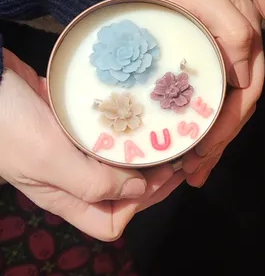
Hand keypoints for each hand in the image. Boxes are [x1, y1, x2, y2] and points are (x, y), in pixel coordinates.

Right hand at [0, 50, 182, 240]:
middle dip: (154, 177)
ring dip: (146, 149)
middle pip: (124, 191)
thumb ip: (92, 182)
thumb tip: (140, 190)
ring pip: (121, 159)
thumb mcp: (48, 159)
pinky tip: (145, 112)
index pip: (111, 221)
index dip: (140, 204)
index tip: (162, 175)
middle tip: (179, 151)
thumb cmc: (8, 123)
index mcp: (65, 195)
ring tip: (169, 132)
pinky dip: (129, 125)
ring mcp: (74, 148)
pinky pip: (110, 131)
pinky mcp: (75, 122)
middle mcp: (72, 176)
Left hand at [121, 0, 264, 186]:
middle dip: (221, 140)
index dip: (231, 122)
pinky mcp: (199, 60)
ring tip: (192, 170)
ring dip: (212, 140)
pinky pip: (206, 98)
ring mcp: (219, 53)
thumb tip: (246, 78)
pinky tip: (187, 146)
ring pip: (225, 106)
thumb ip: (232, 29)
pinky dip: (199, 126)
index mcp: (247, 31)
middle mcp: (239, 45)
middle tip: (195, 169)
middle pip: (240, 103)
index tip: (207, 149)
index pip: (250, 87)